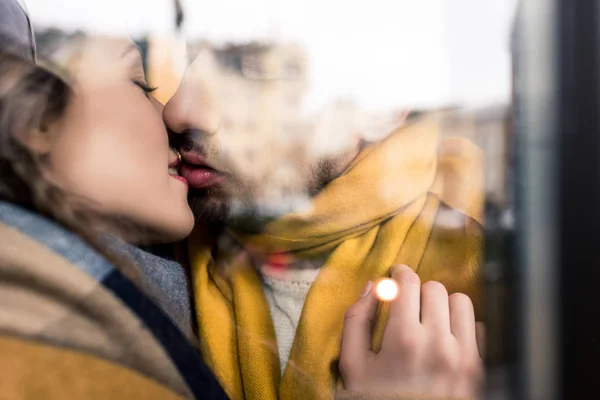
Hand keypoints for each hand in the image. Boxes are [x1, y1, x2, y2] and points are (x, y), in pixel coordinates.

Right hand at [339, 265, 482, 397]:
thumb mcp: (353, 366)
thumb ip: (355, 321)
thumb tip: (370, 287)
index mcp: (404, 339)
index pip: (409, 283)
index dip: (399, 273)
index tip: (396, 276)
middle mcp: (438, 343)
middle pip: (435, 288)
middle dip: (418, 292)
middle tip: (408, 304)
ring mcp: (464, 356)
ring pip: (461, 301)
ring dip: (443, 305)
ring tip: (430, 319)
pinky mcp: (479, 368)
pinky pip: (479, 327)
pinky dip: (463, 327)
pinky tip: (447, 338)